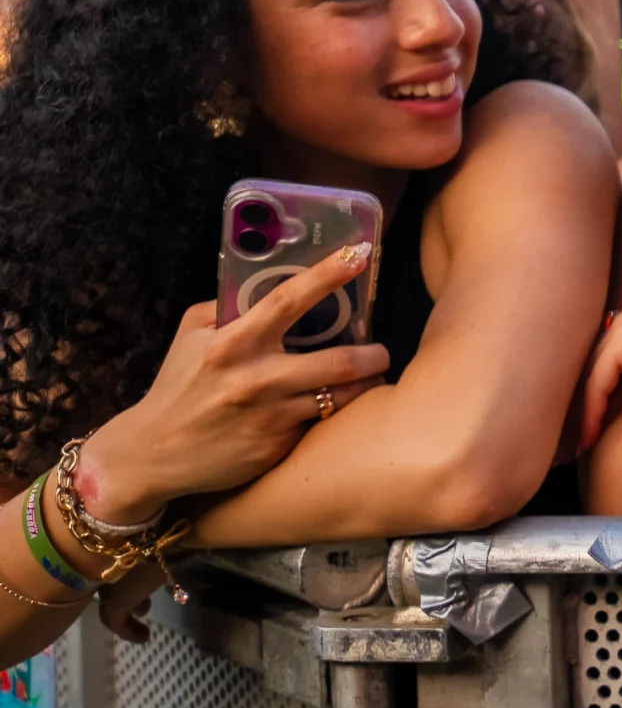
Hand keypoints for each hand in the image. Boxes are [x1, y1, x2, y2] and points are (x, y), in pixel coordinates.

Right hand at [79, 247, 390, 522]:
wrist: (154, 454)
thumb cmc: (178, 387)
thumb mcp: (190, 336)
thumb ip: (227, 307)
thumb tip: (267, 283)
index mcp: (232, 344)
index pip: (287, 300)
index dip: (327, 275)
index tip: (358, 254)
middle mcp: (255, 379)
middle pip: (340, 360)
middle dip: (374, 353)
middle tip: (381, 350)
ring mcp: (270, 416)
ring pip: (342, 396)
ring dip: (367, 384)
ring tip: (372, 376)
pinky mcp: (277, 446)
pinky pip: (322, 423)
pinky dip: (339, 412)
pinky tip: (343, 407)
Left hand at [579, 268, 621, 433]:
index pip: (614, 362)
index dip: (605, 395)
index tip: (605, 426)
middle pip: (593, 370)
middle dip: (585, 406)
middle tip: (579, 440)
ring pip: (588, 380)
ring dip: (581, 415)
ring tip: (577, 447)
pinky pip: (595, 384)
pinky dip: (590, 413)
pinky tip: (588, 438)